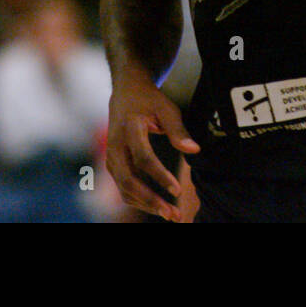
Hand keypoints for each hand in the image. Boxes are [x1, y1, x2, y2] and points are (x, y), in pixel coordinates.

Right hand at [105, 72, 199, 221]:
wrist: (124, 91)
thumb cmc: (148, 99)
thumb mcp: (165, 108)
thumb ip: (178, 129)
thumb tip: (194, 150)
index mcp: (129, 128)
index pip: (143, 158)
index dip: (160, 176)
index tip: (178, 190)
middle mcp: (115, 144)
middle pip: (129, 179)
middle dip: (150, 199)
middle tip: (172, 214)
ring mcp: (111, 156)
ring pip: (124, 188)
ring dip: (146, 204)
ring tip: (170, 214)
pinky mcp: (112, 164)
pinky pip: (122, 187)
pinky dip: (138, 200)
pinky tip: (156, 206)